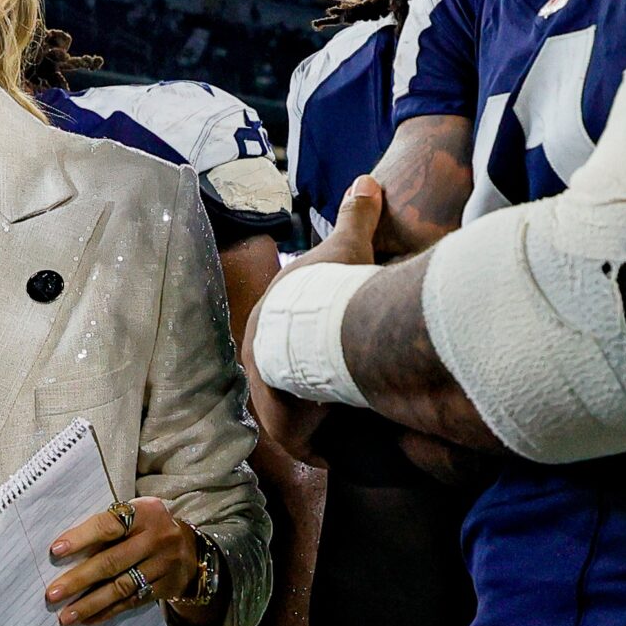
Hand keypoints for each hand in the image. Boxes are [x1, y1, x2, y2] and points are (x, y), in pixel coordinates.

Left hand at [45, 497, 199, 625]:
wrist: (190, 549)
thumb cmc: (147, 529)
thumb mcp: (135, 516)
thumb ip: (108, 527)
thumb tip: (65, 552)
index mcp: (145, 513)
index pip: (109, 525)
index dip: (82, 538)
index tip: (56, 551)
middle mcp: (156, 537)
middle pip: (112, 561)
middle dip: (79, 579)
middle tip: (53, 594)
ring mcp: (163, 564)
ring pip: (121, 586)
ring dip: (90, 603)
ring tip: (66, 616)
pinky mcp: (165, 587)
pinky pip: (132, 602)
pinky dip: (108, 612)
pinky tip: (88, 619)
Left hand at [243, 177, 383, 461]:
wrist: (317, 330)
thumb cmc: (328, 286)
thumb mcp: (347, 243)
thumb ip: (356, 214)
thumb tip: (366, 180)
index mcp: (268, 318)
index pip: (283, 333)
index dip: (305, 339)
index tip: (328, 345)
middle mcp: (260, 357)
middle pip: (283, 374)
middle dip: (305, 382)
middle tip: (338, 388)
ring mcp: (267, 395)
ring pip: (288, 410)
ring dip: (310, 415)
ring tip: (342, 417)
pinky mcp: (283, 426)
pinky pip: (301, 440)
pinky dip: (318, 443)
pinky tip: (338, 445)